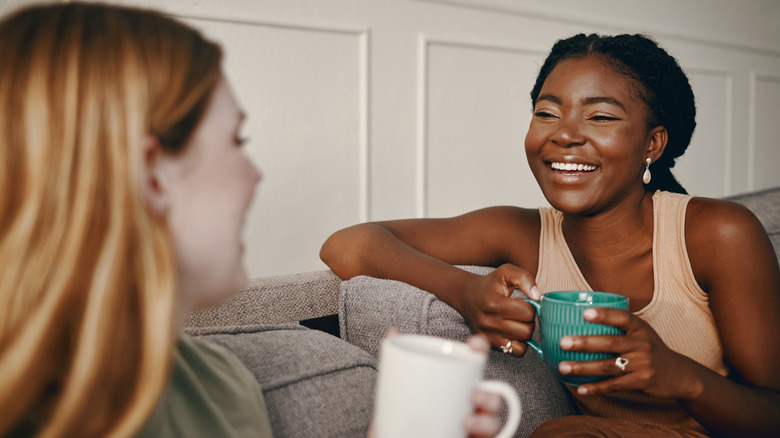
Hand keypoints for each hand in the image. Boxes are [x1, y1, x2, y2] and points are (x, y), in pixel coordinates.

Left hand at [368, 332, 505, 437]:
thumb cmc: (408, 417)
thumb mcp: (402, 389)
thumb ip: (400, 364)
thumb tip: (393, 332)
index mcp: (458, 384)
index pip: (476, 363)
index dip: (481, 351)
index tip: (475, 344)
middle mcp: (471, 406)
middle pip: (492, 397)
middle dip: (489, 395)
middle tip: (473, 394)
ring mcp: (474, 428)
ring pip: (493, 424)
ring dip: (486, 422)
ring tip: (467, 421)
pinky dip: (483, 436)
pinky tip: (468, 435)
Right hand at [458, 264, 540, 355]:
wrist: (466, 295)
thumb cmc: (489, 284)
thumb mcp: (506, 271)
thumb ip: (524, 278)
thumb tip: (538, 296)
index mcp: (494, 303)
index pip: (528, 313)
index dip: (530, 306)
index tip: (522, 301)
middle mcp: (489, 322)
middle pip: (527, 330)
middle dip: (529, 320)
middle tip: (520, 312)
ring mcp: (488, 336)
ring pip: (523, 343)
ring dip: (524, 332)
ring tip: (516, 321)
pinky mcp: (490, 344)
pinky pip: (515, 352)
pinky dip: (519, 343)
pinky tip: (514, 332)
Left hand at [557, 308, 698, 398]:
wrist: (679, 374)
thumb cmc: (650, 349)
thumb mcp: (642, 332)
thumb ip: (619, 325)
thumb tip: (580, 315)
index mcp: (640, 328)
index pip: (622, 317)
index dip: (604, 315)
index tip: (585, 313)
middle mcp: (642, 344)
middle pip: (610, 342)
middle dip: (585, 343)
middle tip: (563, 342)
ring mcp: (643, 363)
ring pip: (608, 366)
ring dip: (583, 367)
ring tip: (563, 367)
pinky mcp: (642, 381)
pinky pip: (615, 385)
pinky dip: (596, 388)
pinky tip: (580, 388)